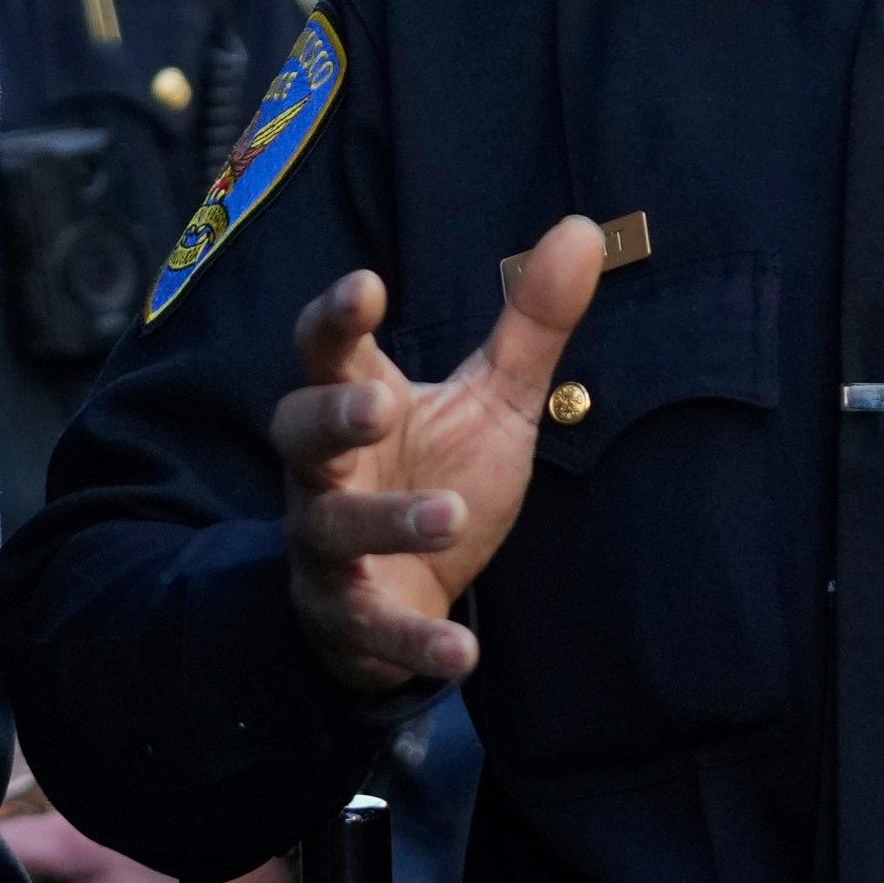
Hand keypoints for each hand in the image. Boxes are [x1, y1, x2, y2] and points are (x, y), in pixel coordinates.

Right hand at [276, 216, 604, 695]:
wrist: (402, 592)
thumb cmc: (437, 473)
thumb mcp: (492, 399)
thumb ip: (530, 323)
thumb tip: (585, 229)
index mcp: (354, 401)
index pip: (325, 350)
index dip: (337, 318)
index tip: (368, 287)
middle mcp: (324, 470)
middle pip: (298, 432)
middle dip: (332, 417)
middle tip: (377, 405)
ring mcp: (329, 545)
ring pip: (333, 529)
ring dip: (385, 521)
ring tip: (448, 515)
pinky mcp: (350, 616)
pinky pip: (375, 628)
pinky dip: (415, 641)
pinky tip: (466, 653)